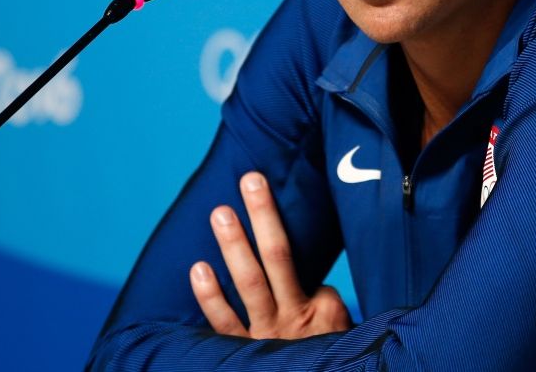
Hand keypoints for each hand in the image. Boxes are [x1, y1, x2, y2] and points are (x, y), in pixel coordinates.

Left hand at [189, 171, 351, 339]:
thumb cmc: (324, 358)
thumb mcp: (336, 331)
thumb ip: (325, 305)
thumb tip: (312, 281)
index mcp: (319, 311)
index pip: (307, 266)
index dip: (284, 240)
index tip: (264, 198)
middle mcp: (291, 318)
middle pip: (278, 256)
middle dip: (264, 216)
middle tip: (250, 181)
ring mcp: (263, 335)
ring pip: (249, 282)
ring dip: (234, 245)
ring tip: (221, 213)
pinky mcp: (239, 353)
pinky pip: (223, 323)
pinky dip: (210, 296)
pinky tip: (198, 269)